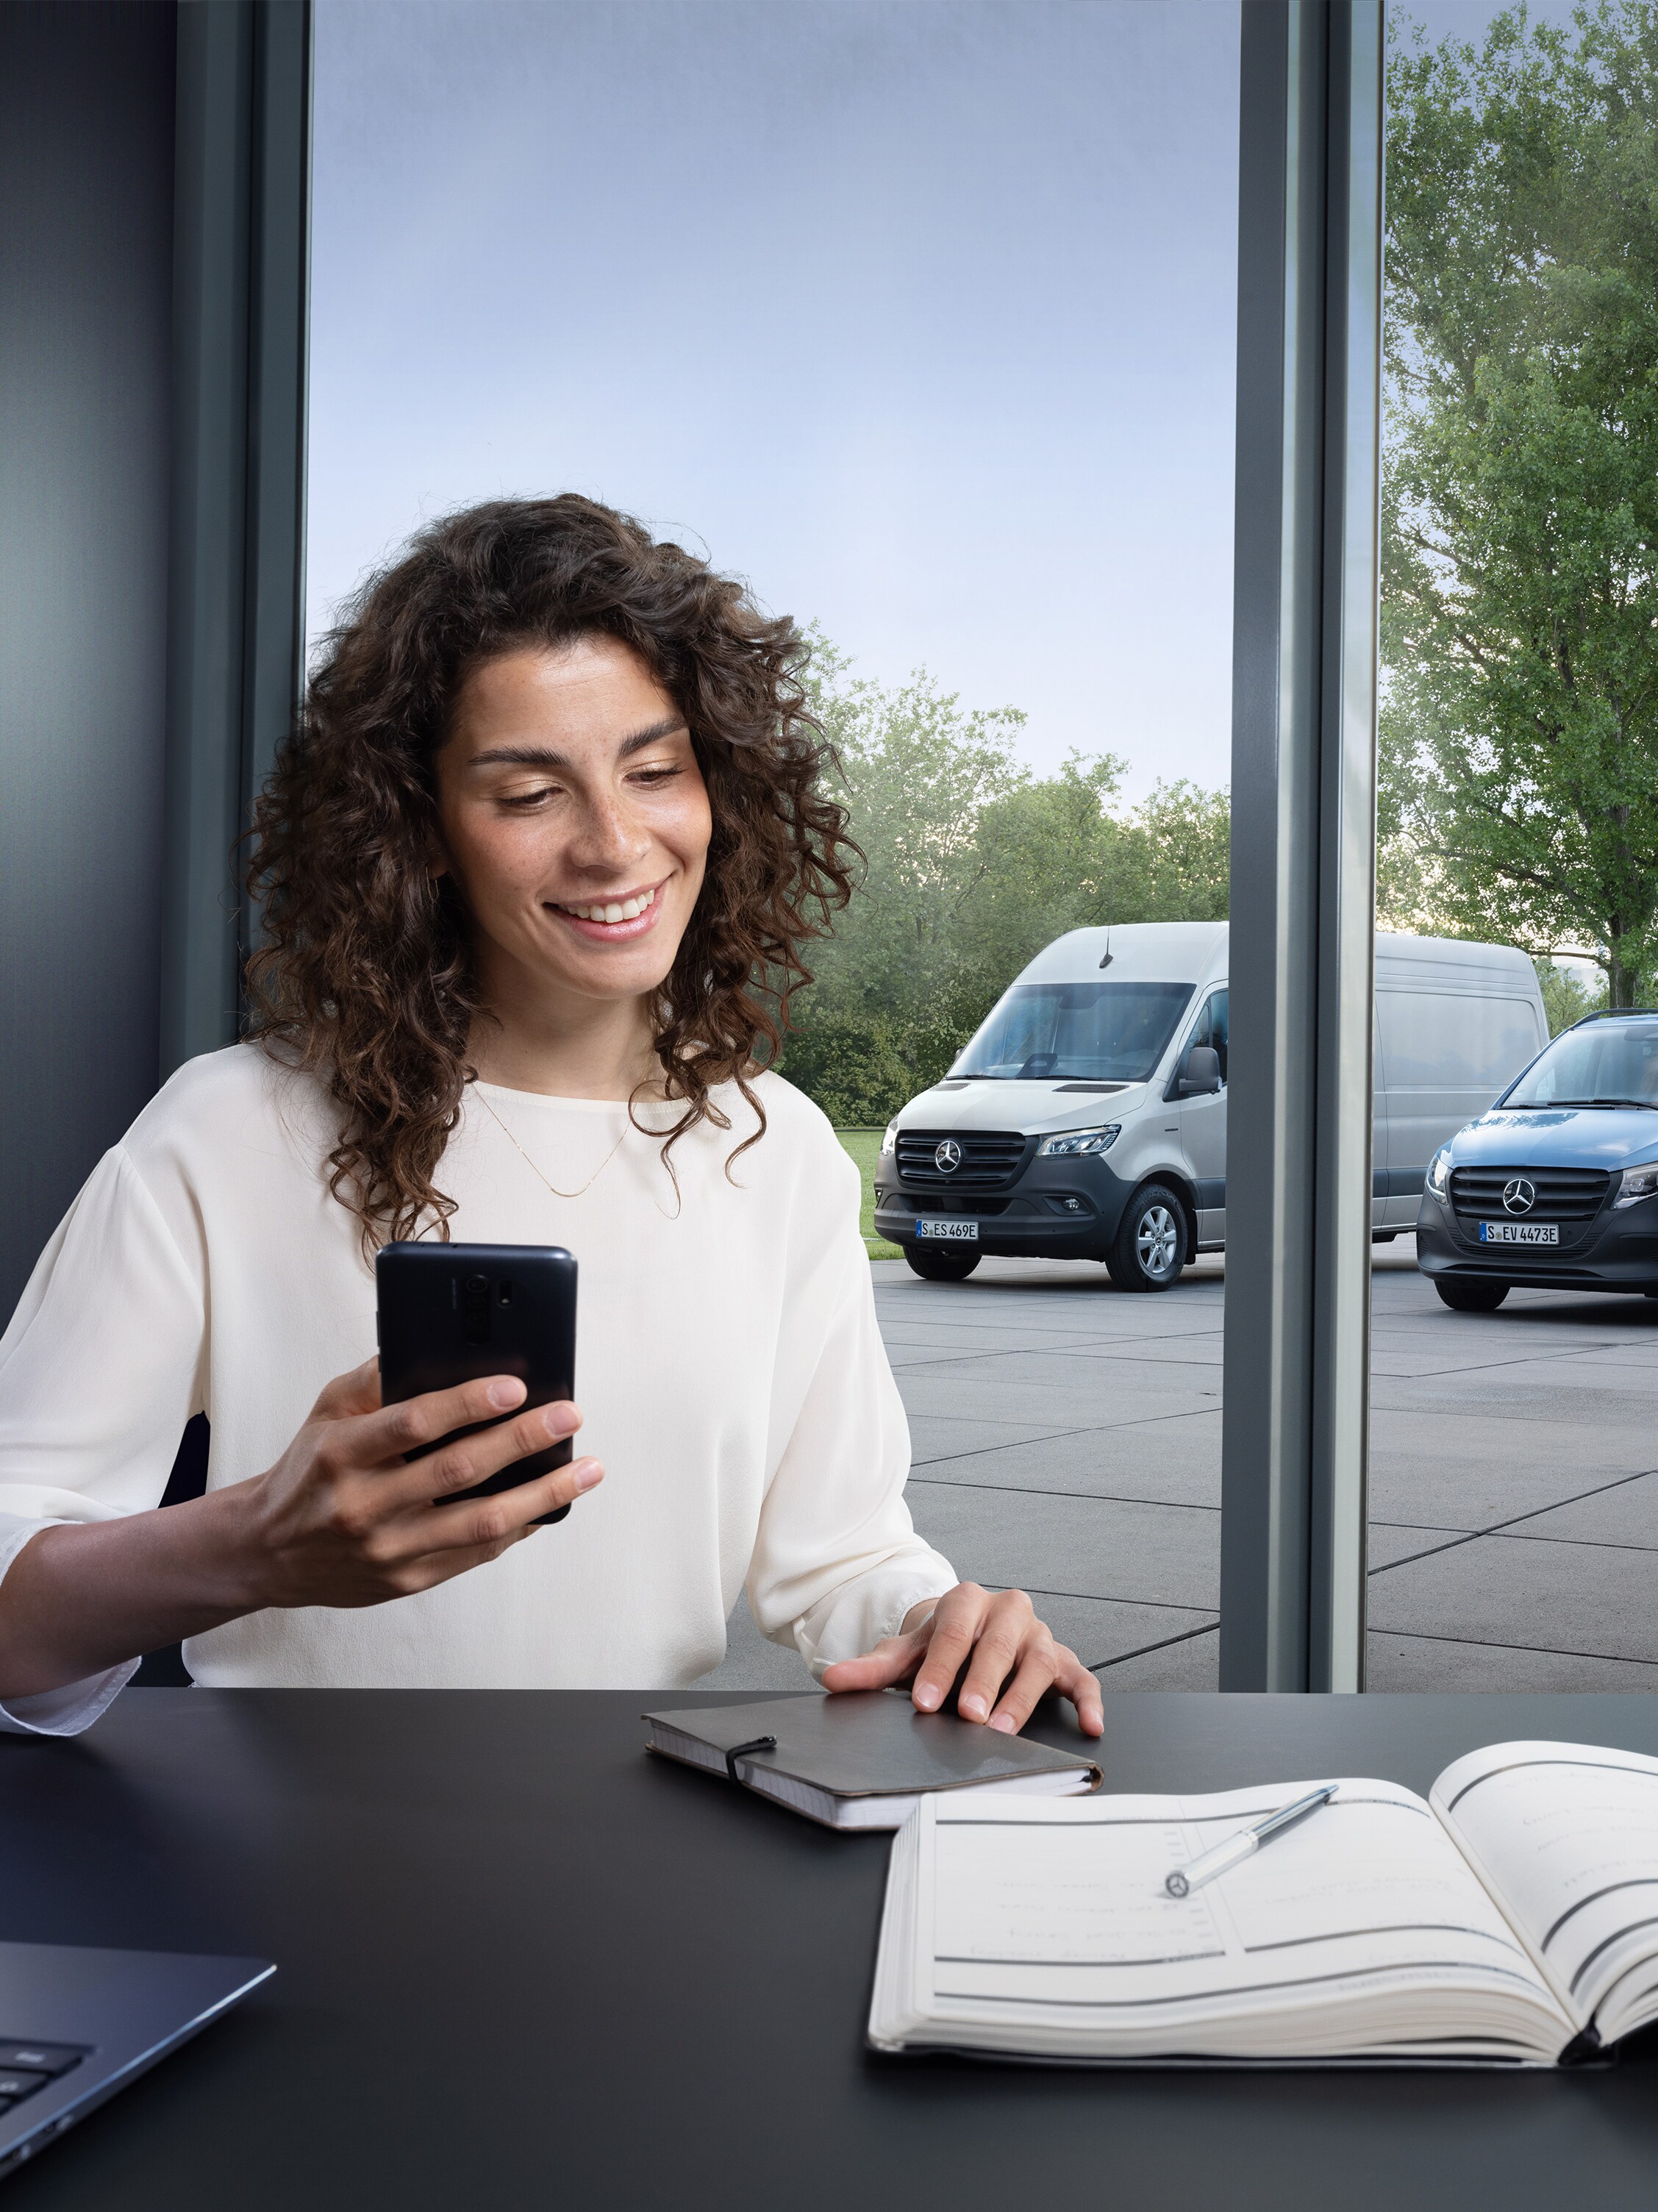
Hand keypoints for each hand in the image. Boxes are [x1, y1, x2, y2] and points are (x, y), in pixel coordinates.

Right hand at [232, 1357, 603, 1609]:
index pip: (415, 1423)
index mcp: (344, 1453)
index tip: (517, 1385)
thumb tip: (436, 1344)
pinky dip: (520, 1527)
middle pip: (459, 1470)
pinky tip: (551, 1503)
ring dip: (543, 1493)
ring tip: (587, 1469)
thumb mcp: (326, 1413)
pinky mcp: (406, 1580)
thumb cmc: (310, 1469)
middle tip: (569, 1415)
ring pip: (481, 1522)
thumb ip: (375, 1378)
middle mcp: (365, 1504)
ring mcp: (388, 1549)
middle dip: (524, 1440)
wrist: (269, 1551)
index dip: (470, 1403)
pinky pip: (476, 1553)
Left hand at [821, 1582, 1103, 1737]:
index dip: (940, 1668)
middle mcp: (1007, 1610)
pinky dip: (1089, 1700)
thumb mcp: (906, 1653)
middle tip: (969, 1715)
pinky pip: (1082, 1677)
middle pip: (996, 1645)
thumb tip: (834, 1679)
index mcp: (966, 1600)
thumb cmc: (941, 1647)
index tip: (926, 1702)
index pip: (953, 1633)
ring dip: (1022, 1697)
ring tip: (1005, 1730)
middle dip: (982, 1682)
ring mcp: (1038, 1634)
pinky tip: (1089, 1724)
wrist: (970, 1635)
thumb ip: (872, 1668)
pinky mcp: (1065, 1658)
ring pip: (1038, 1661)